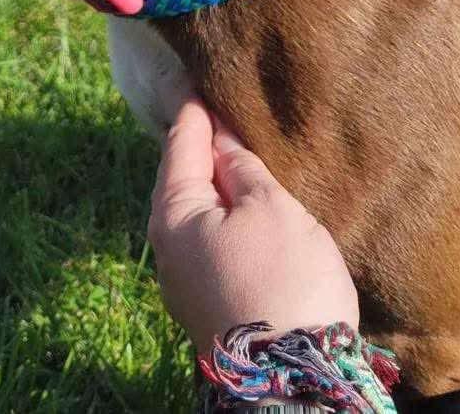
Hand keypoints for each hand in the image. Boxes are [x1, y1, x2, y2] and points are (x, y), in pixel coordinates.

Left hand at [148, 98, 358, 351]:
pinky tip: (244, 210)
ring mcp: (183, 279)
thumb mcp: (270, 209)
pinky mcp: (207, 304)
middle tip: (219, 109)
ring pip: (195, 213)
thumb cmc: (284, 283)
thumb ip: (242, 168)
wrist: (293, 383)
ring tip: (238, 155)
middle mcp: (166, 245)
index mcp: (173, 212)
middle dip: (200, 146)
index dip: (196, 109)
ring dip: (213, 185)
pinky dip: (222, 217)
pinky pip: (208, 242)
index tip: (200, 77)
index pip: (181, 142)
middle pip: (181, 178)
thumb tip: (220, 139)